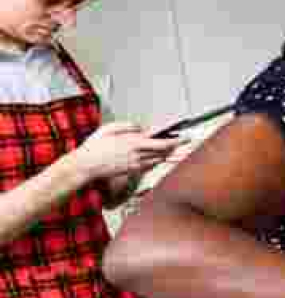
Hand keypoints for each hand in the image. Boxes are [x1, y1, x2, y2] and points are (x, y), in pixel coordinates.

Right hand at [68, 122, 187, 181]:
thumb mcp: (109, 128)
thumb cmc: (94, 147)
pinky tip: (161, 156)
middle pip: (164, 152)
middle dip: (177, 147)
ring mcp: (136, 165)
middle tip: (188, 142)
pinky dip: (157, 159)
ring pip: (159, 159)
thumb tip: (140, 128)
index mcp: (133, 143)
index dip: (177, 141)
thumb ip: (127, 126)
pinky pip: (150, 165)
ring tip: (178, 148)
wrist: (84, 167)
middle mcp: (138, 156)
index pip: (162, 143)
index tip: (186, 138)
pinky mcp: (133, 171)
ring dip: (168, 154)